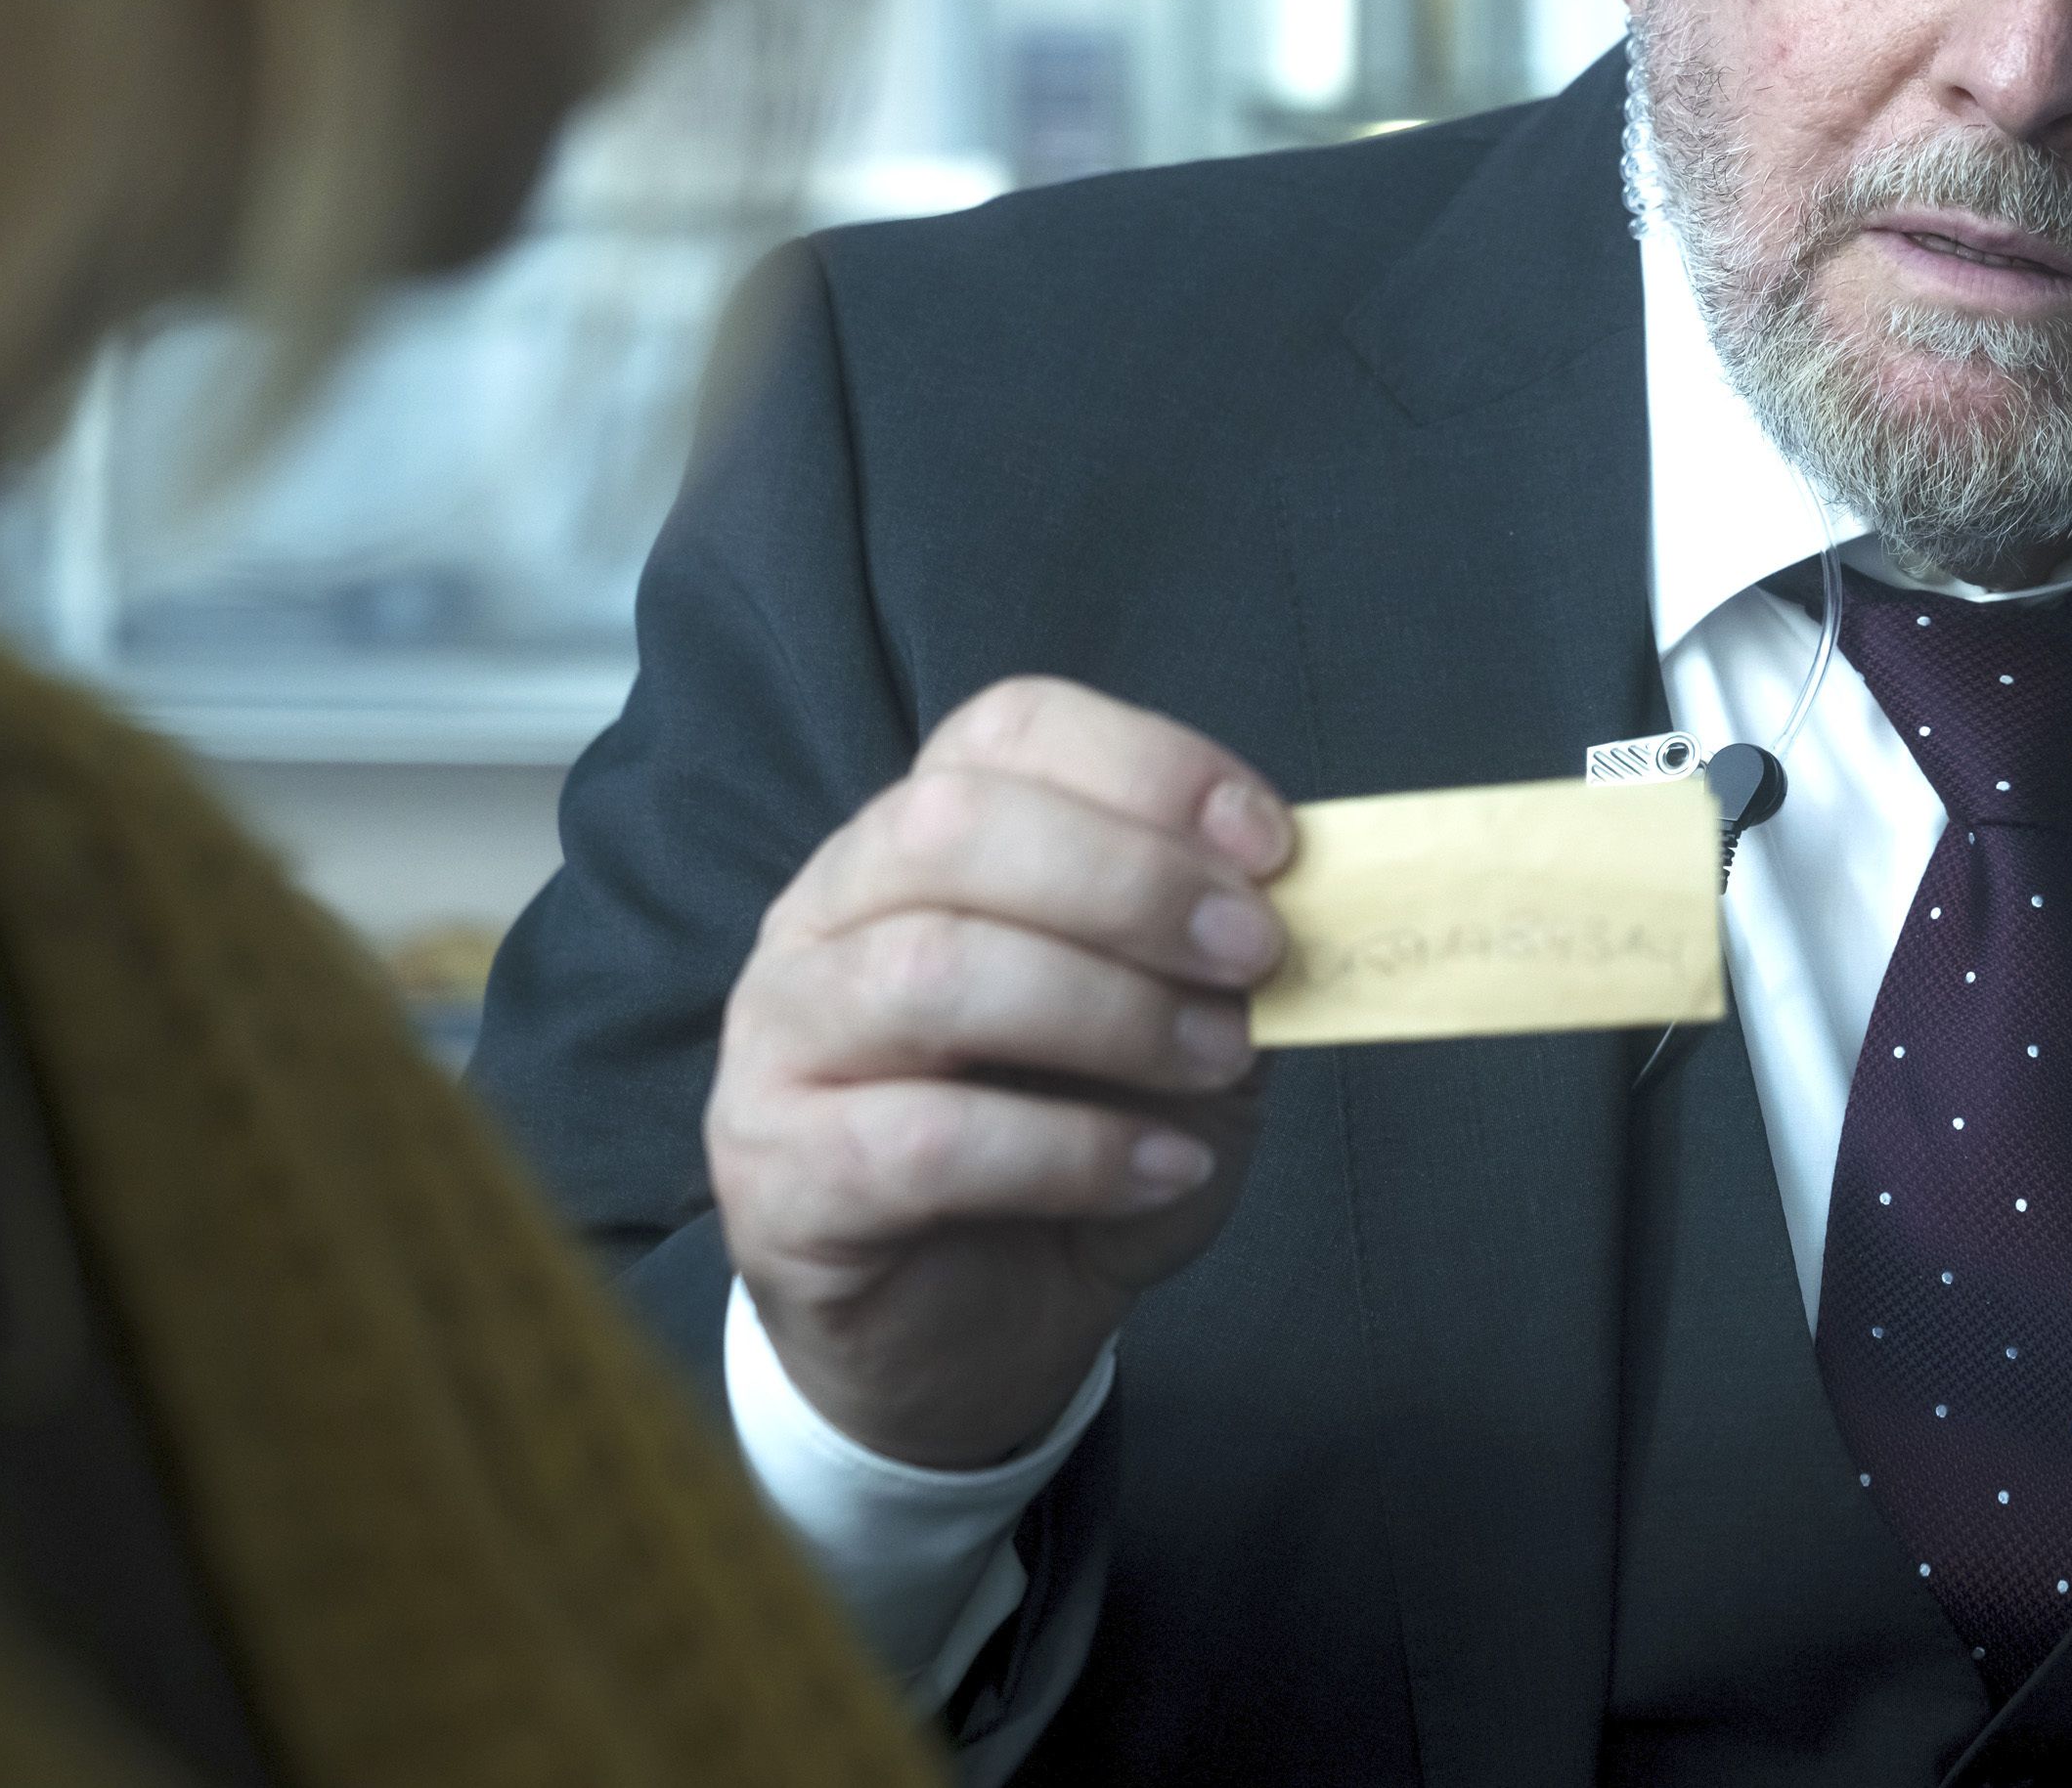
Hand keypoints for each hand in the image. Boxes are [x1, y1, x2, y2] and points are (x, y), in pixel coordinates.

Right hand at [708, 677, 1293, 1468]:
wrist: (976, 1338)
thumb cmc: (1076, 1149)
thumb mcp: (1182, 1030)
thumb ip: (1218, 952)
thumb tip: (1294, 890)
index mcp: (920, 842)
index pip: (1006, 732)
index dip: (1147, 768)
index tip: (1271, 847)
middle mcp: (826, 914)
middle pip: (953, 824)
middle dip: (1131, 880)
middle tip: (1256, 955)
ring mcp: (780, 1040)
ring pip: (931, 969)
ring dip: (1111, 1012)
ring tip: (1217, 1064)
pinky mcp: (777, 1174)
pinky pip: (922, 1139)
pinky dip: (1071, 1152)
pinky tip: (1160, 1171)